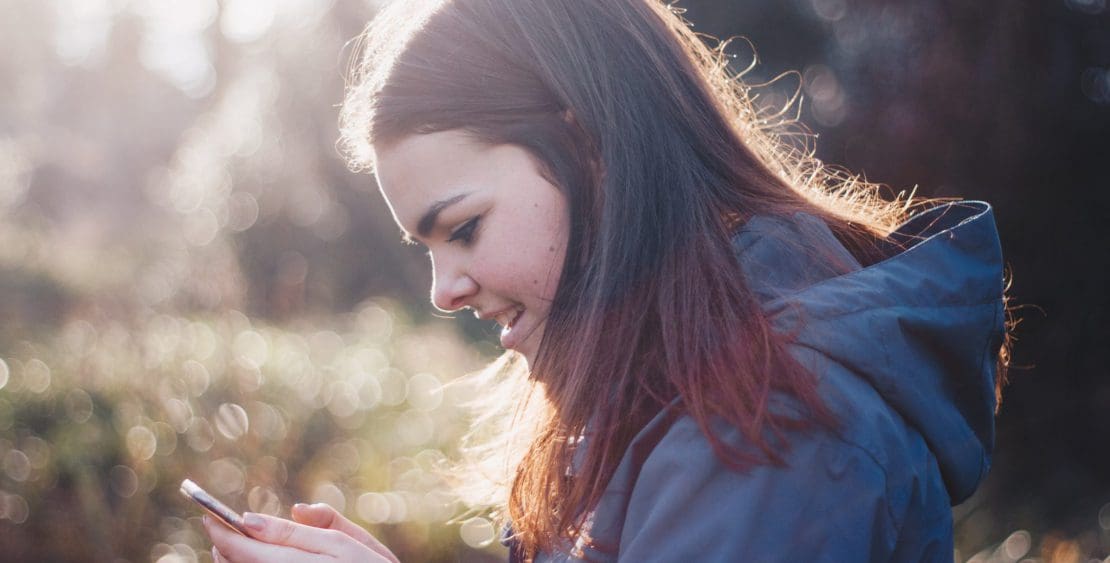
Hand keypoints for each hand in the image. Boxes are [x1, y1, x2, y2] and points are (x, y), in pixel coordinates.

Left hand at [204, 504, 398, 562]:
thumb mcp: (352, 545)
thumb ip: (318, 526)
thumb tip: (283, 511)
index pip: (246, 549)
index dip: (224, 530)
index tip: (210, 515)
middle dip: (226, 547)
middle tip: (219, 528)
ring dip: (234, 561)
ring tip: (233, 547)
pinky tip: (256, 562)